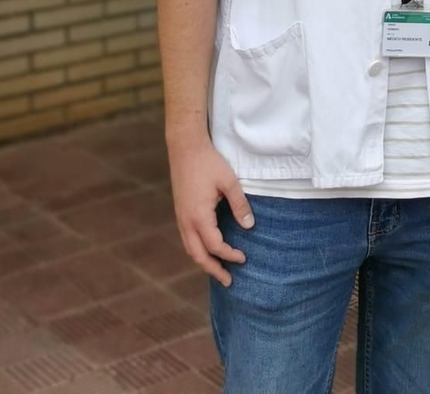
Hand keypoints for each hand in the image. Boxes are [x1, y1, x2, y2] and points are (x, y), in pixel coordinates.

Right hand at [167, 131, 253, 286]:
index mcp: (199, 216)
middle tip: (228, 281)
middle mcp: (186, 221)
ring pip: (190, 249)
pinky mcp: (180, 212)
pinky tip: (208, 250)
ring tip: (218, 270)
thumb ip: (240, 205)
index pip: (215, 246)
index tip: (243, 258)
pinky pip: (187, 239)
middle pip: (197, 255)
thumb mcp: (230, 182)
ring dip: (204, 262)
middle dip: (213, 270)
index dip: (229, 255)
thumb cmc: (209, 163)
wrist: (185, 148)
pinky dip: (198, 250)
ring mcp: (180, 217)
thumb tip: (249, 226)